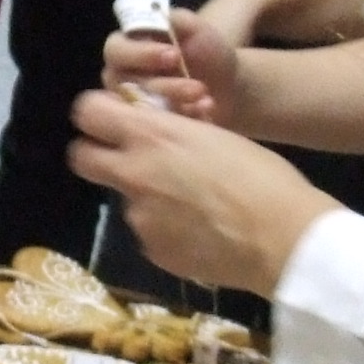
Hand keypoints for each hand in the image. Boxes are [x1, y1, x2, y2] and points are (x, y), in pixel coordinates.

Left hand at [68, 91, 338, 293]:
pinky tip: (200, 231)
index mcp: (152, 136)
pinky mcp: (152, 251)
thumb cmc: (264, 177)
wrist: (282, 239)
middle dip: (96, 154)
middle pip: (81, 157)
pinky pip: (149, 232)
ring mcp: (139, 217)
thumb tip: (160, 133)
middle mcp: (134, 174)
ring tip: (192, 204)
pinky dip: (166, 228)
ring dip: (146, 196)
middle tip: (127, 158)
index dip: (96, 113)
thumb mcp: (215, 136)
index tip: (113, 117)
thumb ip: (176, 133)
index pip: (87, 112)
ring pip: (123, 198)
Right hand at [100, 6, 240, 122]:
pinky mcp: (148, 125)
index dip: (141, 53)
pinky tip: (204, 111)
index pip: (116, 48)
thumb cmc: (207, 51)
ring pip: (137, 106)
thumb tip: (157, 16)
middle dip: (162, 84)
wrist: (229, 85)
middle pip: (123, 82)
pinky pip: (154, 126)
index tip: (173, 55)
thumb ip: (176, 20)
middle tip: (195, 86)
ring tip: (204, 98)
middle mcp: (123, 74)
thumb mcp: (197, 29)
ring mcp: (132, 102)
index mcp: (129, 44)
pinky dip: (182, 118)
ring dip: (173, 102)